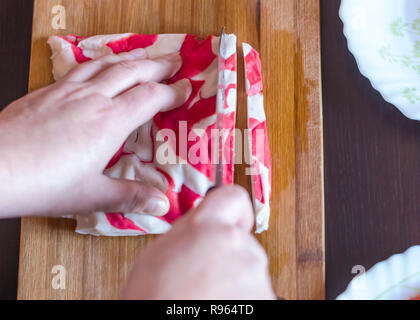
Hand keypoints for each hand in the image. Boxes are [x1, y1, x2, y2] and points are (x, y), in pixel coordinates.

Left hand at [0, 49, 190, 216]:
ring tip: (145, 53)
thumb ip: (131, 197)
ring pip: (107, 64)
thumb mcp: (92, 196)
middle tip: (175, 59)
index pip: (151, 97)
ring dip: (131, 57)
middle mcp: (92, 99)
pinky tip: (99, 64)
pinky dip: (100, 61)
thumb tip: (163, 204)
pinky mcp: (47, 91)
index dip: (173, 91)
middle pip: (133, 71)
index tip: (187, 88)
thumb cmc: (43, 183)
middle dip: (158, 64)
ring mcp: (68, 90)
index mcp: (110, 122)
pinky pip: (81, 66)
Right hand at [122, 185, 274, 299]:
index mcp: (208, 227)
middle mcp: (238, 245)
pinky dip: (242, 299)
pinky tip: (218, 306)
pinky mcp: (266, 297)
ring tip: (208, 296)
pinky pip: (256, 291)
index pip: (234, 197)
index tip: (232, 221)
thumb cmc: (153, 299)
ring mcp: (254, 274)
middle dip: (228, 254)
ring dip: (235, 279)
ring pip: (249, 268)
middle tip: (205, 274)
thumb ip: (189, 230)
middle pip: (241, 240)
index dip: (233, 210)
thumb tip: (203, 223)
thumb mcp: (157, 252)